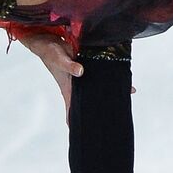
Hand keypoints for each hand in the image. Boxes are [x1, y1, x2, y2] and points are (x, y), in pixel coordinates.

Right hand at [19, 34, 134, 120]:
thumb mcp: (58, 58)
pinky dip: (107, 75)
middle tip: (117, 113)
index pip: (73, 111)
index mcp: (68, 88)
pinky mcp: (85, 65)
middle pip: (89, 101)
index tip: (88, 132)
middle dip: (100, 107)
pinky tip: (119, 75)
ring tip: (126, 93)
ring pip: (96, 87)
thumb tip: (81, 72)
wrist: (46, 40)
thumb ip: (69, 65)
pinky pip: (99, 73)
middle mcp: (76, 85)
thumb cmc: (49, 52)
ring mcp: (81, 76)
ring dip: (108, 90)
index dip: (78, 122)